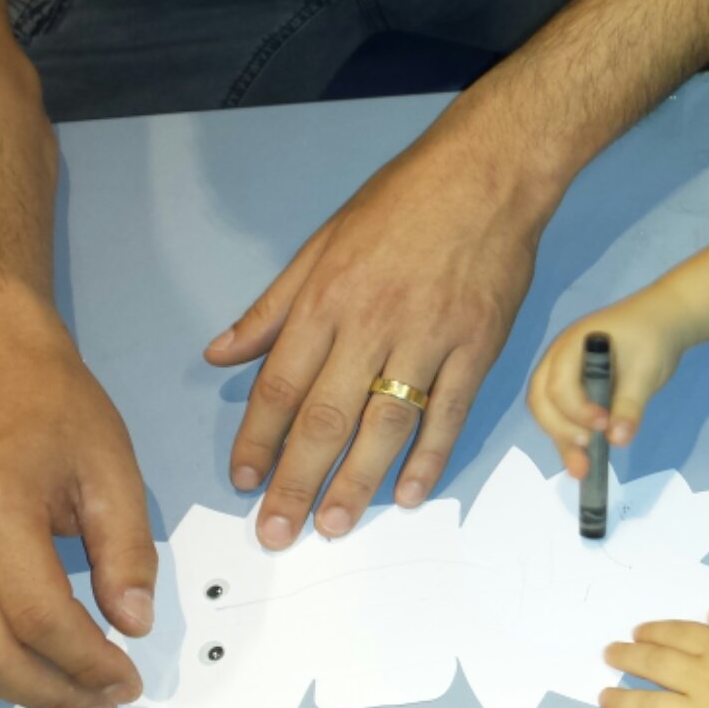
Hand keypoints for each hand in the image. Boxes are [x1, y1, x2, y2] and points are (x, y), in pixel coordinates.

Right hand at [0, 331, 155, 707]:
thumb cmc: (60, 415)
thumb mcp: (116, 471)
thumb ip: (128, 551)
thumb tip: (134, 625)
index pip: (39, 617)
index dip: (86, 662)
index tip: (127, 679)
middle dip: (51, 692)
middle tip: (104, 698)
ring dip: (3, 690)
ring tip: (65, 688)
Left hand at [205, 129, 547, 547]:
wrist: (487, 176)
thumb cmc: (403, 202)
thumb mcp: (321, 242)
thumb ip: (273, 306)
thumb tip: (221, 354)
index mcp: (327, 299)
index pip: (280, 384)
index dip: (258, 440)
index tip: (244, 482)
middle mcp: (372, 325)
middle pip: (326, 418)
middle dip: (296, 482)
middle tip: (278, 532)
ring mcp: (428, 339)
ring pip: (385, 425)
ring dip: (357, 482)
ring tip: (334, 524)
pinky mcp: (476, 347)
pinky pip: (448, 414)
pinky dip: (428, 457)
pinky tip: (408, 493)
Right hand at [527, 290, 694, 478]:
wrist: (662, 321)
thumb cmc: (653, 338)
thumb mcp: (647, 371)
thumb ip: (631, 404)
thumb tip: (618, 439)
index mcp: (573, 346)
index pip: (559, 384)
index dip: (576, 410)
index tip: (603, 425)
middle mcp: (559, 360)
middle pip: (543, 400)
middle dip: (561, 430)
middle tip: (586, 455)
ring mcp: (563, 375)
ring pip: (549, 412)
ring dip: (563, 440)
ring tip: (582, 471)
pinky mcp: (574, 390)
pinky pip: (564, 416)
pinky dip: (572, 438)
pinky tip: (585, 462)